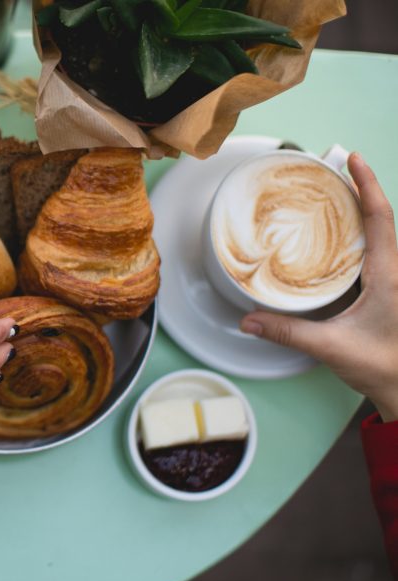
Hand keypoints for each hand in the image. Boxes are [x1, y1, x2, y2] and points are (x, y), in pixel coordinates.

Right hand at [240, 153, 397, 419]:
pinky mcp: (386, 294)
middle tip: (337, 170)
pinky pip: (375, 254)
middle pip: (382, 219)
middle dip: (361, 190)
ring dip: (361, 212)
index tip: (354, 160)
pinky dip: (359, 236)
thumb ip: (288, 332)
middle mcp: (395, 273)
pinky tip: (338, 241)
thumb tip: (250, 320)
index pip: (380, 219)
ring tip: (335, 196)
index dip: (368, 186)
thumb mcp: (331, 347)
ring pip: (381, 236)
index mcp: (388, 276)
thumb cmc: (383, 367)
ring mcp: (393, 283)